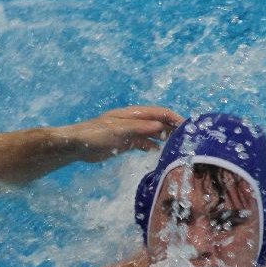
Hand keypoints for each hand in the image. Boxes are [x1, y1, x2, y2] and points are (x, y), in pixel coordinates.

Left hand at [63, 106, 183, 160]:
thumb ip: (138, 128)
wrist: (78, 145)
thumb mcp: (118, 131)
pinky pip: (144, 143)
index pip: (159, 113)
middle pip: (159, 122)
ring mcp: (131, 132)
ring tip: (177, 147)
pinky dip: (153, 146)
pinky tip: (160, 153)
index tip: (187, 127)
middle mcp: (134, 121)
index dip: (174, 118)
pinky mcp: (126, 142)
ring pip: (153, 133)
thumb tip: (160, 127)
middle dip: (173, 128)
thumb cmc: (95, 134)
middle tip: (186, 140)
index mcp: (134, 114)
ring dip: (165, 138)